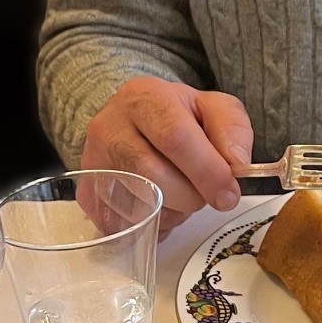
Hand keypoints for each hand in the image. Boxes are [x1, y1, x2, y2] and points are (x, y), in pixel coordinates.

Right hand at [80, 78, 254, 230]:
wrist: (134, 120)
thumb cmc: (177, 117)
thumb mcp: (213, 108)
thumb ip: (233, 130)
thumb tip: (236, 164)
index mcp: (144, 97)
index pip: (174, 137)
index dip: (206, 171)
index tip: (228, 195)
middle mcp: (108, 126)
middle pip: (153, 177)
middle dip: (191, 197)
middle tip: (206, 195)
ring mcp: (92, 162)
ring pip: (138, 206)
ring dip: (173, 213)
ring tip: (180, 195)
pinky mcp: (86, 193)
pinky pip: (124, 224)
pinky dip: (151, 224)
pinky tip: (160, 206)